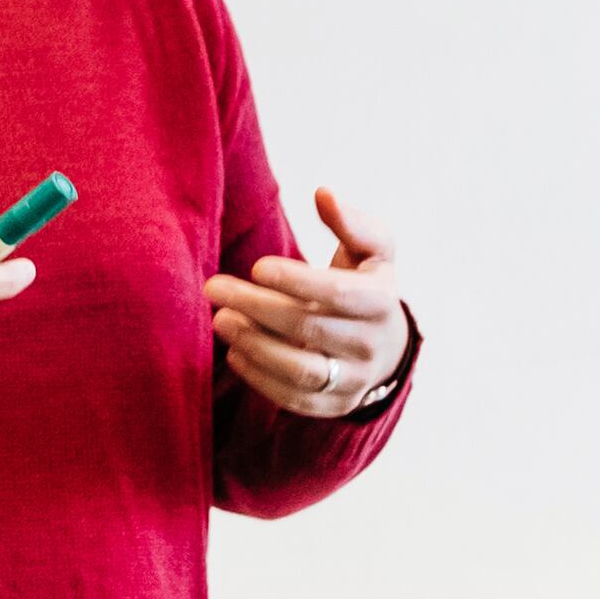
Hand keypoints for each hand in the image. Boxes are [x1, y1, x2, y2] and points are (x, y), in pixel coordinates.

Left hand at [204, 185, 408, 420]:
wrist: (384, 345)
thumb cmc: (366, 285)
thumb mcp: (371, 251)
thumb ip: (351, 222)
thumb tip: (323, 193)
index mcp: (382, 303)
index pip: (339, 294)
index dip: (297, 280)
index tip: (257, 265)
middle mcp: (371, 346)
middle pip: (309, 329)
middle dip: (257, 307)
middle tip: (215, 288)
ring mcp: (353, 381)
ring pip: (300, 371)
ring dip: (253, 346)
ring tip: (220, 321)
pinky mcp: (334, 405)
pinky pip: (293, 399)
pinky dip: (259, 378)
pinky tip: (235, 352)